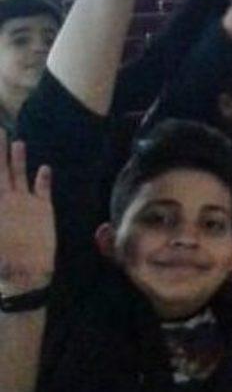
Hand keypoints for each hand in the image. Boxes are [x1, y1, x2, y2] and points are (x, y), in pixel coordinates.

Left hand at [0, 131, 53, 294]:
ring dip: (18, 160)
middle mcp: (7, 200)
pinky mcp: (42, 210)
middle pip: (1, 171)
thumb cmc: (4, 258)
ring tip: (17, 142)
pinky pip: (42, 190)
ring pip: (20, 176)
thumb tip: (9, 192)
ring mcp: (24, 204)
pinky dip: (43, 180)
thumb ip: (0, 214)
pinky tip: (44, 168)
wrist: (26, 272)